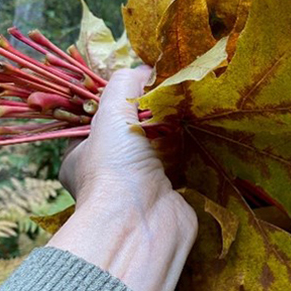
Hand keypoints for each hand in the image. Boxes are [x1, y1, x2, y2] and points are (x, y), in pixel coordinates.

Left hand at [48, 66, 197, 290]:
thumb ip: (126, 83)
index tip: (145, 87)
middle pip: (136, 136)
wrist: (141, 223)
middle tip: (178, 98)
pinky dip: (197, 155)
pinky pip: (186, 169)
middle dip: (156, 119)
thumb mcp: (112, 112)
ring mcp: (142, 190)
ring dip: (179, 136)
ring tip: (197, 109)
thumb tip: (148, 66)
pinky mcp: (173, 198)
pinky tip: (209, 136)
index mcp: (81, 158)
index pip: (100, 123)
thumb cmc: (115, 167)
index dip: (120, 104)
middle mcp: (111, 175)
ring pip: (163, 152)